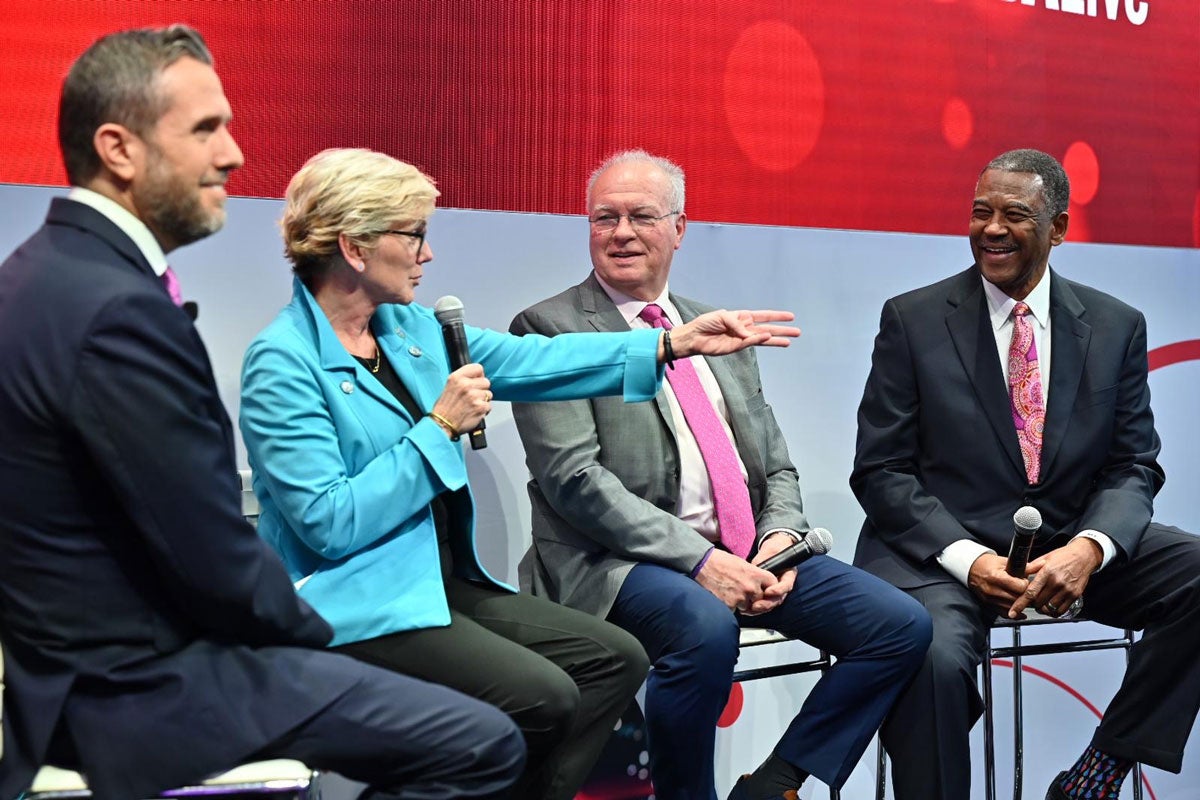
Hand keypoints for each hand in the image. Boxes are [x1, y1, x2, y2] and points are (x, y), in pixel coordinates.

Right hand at [431, 363, 491, 435]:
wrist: (442, 424)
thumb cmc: (444, 408)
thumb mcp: (449, 386)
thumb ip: (463, 379)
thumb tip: (478, 377)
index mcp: (456, 377)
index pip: (478, 368)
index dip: (479, 375)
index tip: (477, 380)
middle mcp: (465, 385)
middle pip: (486, 381)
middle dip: (481, 389)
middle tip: (473, 396)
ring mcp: (473, 396)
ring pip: (488, 394)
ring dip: (483, 400)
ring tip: (472, 405)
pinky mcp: (480, 407)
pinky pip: (489, 406)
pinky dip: (483, 410)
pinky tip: (474, 412)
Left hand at [668, 310, 799, 359]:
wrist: (693, 337)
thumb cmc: (705, 323)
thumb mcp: (722, 316)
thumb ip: (737, 324)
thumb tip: (750, 334)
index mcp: (742, 317)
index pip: (763, 316)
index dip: (776, 316)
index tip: (790, 316)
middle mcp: (745, 328)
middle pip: (767, 329)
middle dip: (782, 330)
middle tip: (797, 332)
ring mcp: (742, 339)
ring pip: (763, 339)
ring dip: (776, 340)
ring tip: (789, 341)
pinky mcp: (736, 347)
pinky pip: (750, 343)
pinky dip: (759, 340)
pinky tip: (769, 338)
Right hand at [695, 549, 776, 613]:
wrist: (703, 564)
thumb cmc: (720, 561)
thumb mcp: (743, 564)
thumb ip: (755, 576)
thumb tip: (761, 586)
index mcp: (755, 575)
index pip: (773, 585)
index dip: (769, 589)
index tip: (766, 591)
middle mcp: (750, 587)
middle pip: (760, 600)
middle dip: (753, 598)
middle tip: (742, 592)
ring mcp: (740, 597)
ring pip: (747, 607)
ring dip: (741, 603)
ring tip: (730, 592)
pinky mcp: (729, 605)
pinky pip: (734, 611)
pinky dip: (730, 606)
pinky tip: (723, 595)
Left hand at [747, 533, 797, 613]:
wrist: (773, 551)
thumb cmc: (773, 550)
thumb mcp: (769, 552)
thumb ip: (763, 562)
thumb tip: (753, 571)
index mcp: (788, 575)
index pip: (786, 585)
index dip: (778, 590)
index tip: (768, 592)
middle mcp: (784, 585)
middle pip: (779, 598)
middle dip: (768, 603)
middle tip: (757, 606)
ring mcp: (777, 591)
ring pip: (772, 603)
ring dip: (763, 608)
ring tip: (751, 609)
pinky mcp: (768, 594)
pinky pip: (766, 602)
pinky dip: (758, 607)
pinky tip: (748, 609)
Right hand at [967, 552, 1028, 614]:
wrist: (971, 569)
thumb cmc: (987, 564)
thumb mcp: (1005, 562)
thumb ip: (1025, 566)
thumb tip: (1041, 565)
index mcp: (996, 577)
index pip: (1019, 587)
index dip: (1026, 584)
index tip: (1025, 581)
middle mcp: (992, 590)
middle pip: (1017, 598)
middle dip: (1025, 595)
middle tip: (1028, 590)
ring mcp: (990, 599)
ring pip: (1013, 607)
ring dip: (1020, 604)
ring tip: (1025, 598)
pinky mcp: (989, 605)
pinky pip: (1005, 613)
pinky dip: (1014, 614)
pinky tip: (1021, 611)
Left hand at [1008, 538, 1101, 618]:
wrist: (1084, 556)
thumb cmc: (1063, 556)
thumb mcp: (1044, 558)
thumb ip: (1031, 569)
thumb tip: (1017, 576)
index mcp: (1046, 572)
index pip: (1030, 592)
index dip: (1020, 604)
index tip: (1013, 612)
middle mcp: (1056, 583)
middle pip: (1038, 603)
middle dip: (1031, 604)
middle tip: (1030, 602)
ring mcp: (1067, 590)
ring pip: (1049, 609)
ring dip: (1042, 609)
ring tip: (1040, 604)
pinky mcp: (1075, 595)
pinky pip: (1061, 610)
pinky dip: (1053, 612)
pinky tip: (1050, 607)